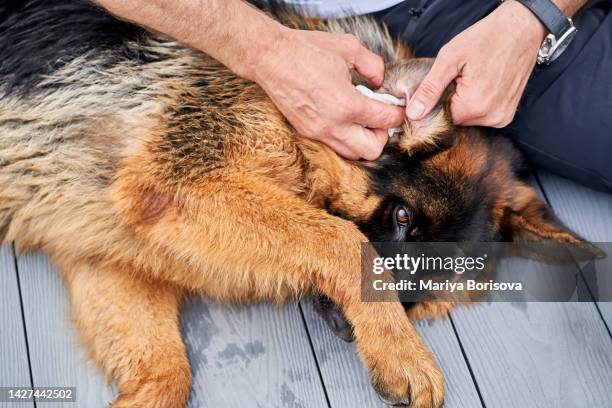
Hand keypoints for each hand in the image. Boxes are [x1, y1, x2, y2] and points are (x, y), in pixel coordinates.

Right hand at [253, 29, 403, 159]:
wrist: (270, 57)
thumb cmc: (307, 50)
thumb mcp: (349, 47)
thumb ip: (374, 66)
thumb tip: (380, 81)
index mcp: (347, 104)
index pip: (386, 120)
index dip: (398, 114)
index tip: (397, 108)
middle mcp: (333, 124)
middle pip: (372, 150)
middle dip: (383, 136)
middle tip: (381, 119)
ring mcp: (318, 132)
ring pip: (351, 153)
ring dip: (363, 141)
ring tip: (363, 121)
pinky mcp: (306, 132)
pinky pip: (334, 146)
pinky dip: (346, 138)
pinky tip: (345, 119)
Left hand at [406, 0, 546, 126]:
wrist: (522, 29)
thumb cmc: (486, 38)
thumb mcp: (450, 59)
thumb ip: (429, 89)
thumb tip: (413, 113)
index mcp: (474, 106)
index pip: (440, 119)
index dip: (434, 102)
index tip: (440, 84)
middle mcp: (490, 117)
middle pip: (454, 119)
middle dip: (449, 101)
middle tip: (457, 77)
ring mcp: (501, 118)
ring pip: (468, 119)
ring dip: (464, 103)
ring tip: (472, 78)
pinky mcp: (506, 115)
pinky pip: (482, 116)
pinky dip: (477, 104)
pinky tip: (482, 84)